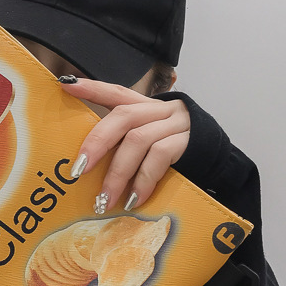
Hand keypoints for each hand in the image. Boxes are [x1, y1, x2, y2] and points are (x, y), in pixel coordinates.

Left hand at [60, 78, 189, 211]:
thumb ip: (125, 144)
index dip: (92, 88)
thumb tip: (86, 166)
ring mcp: (176, 124)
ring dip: (118, 174)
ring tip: (105, 199)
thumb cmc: (175, 156)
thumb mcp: (148, 144)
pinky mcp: (189, 141)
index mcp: (146, 106)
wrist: (219, 164)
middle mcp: (160, 109)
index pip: (116, 92)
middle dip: (97, 143)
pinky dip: (143, 181)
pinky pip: (160, 157)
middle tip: (78, 170)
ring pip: (138, 140)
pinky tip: (133, 200)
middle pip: (123, 116)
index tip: (66, 86)